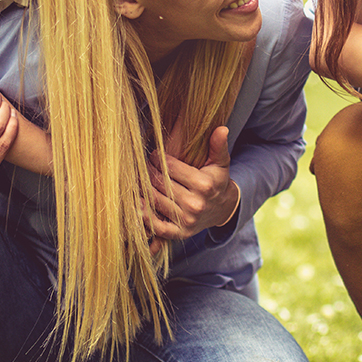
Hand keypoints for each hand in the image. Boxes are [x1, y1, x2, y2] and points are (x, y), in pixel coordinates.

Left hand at [144, 127, 239, 241]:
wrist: (223, 209)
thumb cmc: (217, 181)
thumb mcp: (220, 163)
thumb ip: (218, 146)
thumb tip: (221, 128)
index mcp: (204, 185)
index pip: (171, 168)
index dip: (159, 158)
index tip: (154, 154)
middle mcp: (195, 204)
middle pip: (161, 183)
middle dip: (149, 171)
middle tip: (144, 165)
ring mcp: (187, 220)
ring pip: (156, 201)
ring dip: (144, 189)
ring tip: (140, 179)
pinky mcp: (181, 233)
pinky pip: (158, 227)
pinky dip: (146, 218)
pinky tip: (138, 204)